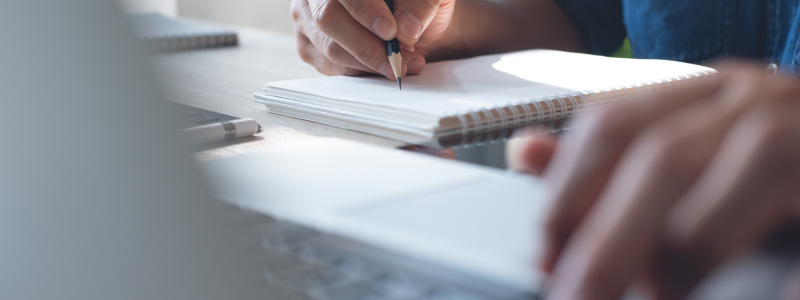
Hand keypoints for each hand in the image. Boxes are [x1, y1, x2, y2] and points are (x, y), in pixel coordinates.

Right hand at [290, 0, 456, 77]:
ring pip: (331, 48)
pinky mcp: (309, 47)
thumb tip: (407, 29)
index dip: (365, 10)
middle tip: (398, 60)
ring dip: (370, 62)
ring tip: (404, 63)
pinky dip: (362, 71)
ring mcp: (306, 18)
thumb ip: (420, 5)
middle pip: (328, 18)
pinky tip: (384, 67)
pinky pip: (332, 66)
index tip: (390, 32)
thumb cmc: (412, 2)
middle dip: (367, 45)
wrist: (408, 20)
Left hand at [511, 60, 799, 298]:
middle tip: (577, 295)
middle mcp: (754, 99)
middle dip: (609, 237)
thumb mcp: (683, 156)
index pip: (613, 123)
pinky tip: (761, 296)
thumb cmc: (765, 171)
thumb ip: (606, 161)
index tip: (545, 254)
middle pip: (664, 154)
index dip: (568, 193)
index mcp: (703, 91)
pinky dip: (776, 275)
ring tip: (660, 293)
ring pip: (747, 166)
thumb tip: (523, 151)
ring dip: (687, 249)